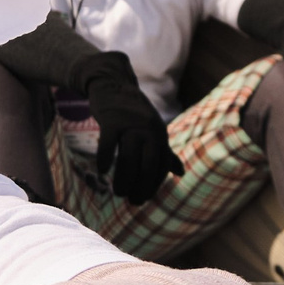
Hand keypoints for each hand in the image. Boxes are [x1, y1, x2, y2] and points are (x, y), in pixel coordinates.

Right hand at [74, 51, 182, 203]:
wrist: (112, 83)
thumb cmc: (133, 112)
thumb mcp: (153, 130)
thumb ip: (165, 152)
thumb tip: (181, 173)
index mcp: (160, 134)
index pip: (160, 166)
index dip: (152, 186)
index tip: (143, 199)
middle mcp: (149, 129)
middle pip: (146, 165)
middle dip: (140, 186)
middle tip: (132, 201)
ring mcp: (130, 124)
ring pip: (127, 158)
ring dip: (123, 179)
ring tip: (118, 193)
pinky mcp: (111, 119)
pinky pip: (108, 144)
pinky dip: (104, 159)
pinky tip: (102, 171)